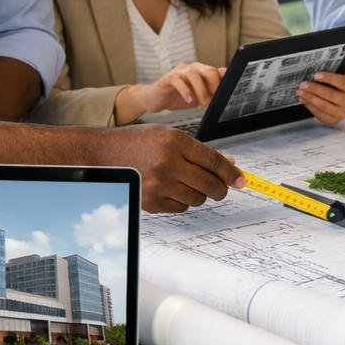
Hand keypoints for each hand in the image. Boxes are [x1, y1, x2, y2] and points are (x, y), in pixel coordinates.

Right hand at [98, 126, 244, 212]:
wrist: (102, 154)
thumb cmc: (138, 142)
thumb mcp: (169, 136)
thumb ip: (200, 150)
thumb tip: (230, 164)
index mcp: (175, 143)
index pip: (214, 161)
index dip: (232, 173)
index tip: (241, 180)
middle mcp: (167, 164)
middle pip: (210, 184)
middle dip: (222, 189)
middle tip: (222, 188)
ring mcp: (158, 185)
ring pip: (198, 199)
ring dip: (201, 194)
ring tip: (189, 183)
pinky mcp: (150, 202)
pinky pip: (181, 208)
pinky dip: (183, 201)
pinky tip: (174, 190)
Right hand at [119, 62, 225, 123]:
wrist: (156, 99)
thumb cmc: (178, 97)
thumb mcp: (199, 98)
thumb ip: (211, 94)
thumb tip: (227, 96)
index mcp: (202, 72)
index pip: (218, 72)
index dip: (224, 83)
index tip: (226, 95)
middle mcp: (193, 68)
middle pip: (209, 70)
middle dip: (213, 87)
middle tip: (212, 101)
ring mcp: (180, 71)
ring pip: (194, 74)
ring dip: (201, 90)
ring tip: (202, 103)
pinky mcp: (168, 77)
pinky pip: (178, 80)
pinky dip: (186, 90)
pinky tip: (189, 100)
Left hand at [300, 47, 344, 124]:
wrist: (342, 100)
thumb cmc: (341, 84)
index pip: (343, 82)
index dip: (329, 78)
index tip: (316, 75)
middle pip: (332, 95)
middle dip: (316, 89)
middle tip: (303, 84)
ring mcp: (344, 113)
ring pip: (325, 106)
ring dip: (311, 98)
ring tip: (300, 92)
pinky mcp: (334, 120)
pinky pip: (321, 115)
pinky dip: (310, 107)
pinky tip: (303, 100)